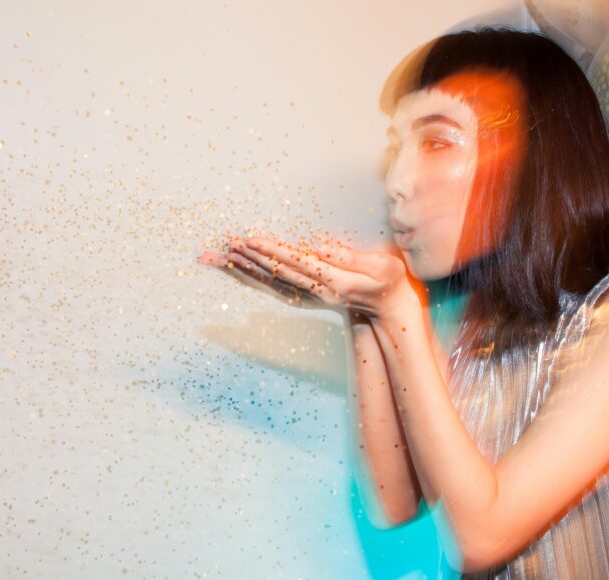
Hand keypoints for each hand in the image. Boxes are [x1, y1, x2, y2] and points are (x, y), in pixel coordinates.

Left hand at [199, 235, 421, 321]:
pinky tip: (236, 268)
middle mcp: (316, 290)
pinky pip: (272, 286)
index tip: (250, 239)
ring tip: (218, 255)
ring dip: (243, 268)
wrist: (389, 309)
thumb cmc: (390, 281)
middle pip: (275, 273)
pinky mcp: (305, 295)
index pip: (295, 263)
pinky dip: (252, 277)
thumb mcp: (382, 267)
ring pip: (269, 281)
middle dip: (248, 258)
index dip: (271, 251)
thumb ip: (352, 257)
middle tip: (224, 244)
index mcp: (333, 281)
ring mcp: (309, 295)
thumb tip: (322, 246)